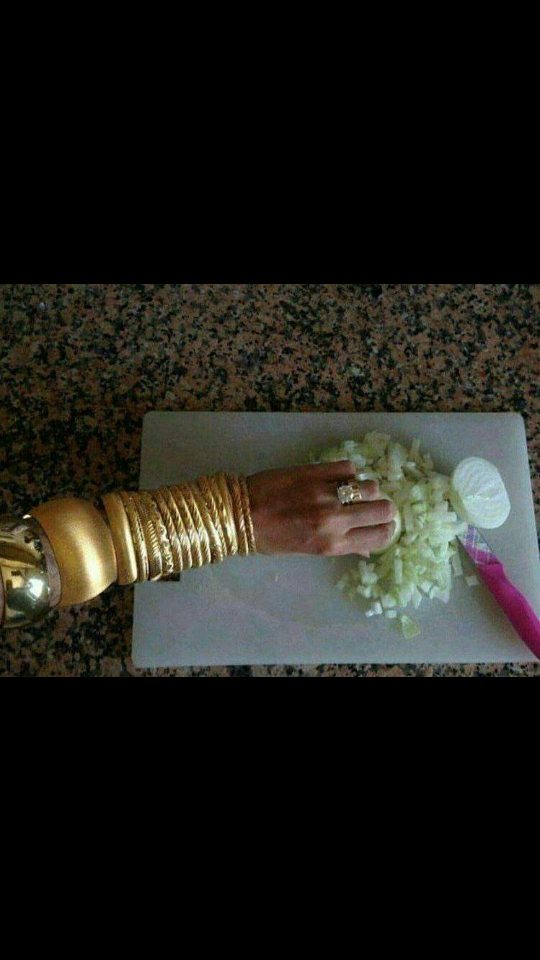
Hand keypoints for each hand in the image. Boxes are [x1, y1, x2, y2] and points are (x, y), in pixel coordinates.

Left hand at [247, 461, 396, 557]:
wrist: (239, 513)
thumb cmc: (270, 537)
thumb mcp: (307, 551)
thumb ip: (339, 546)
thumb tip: (366, 549)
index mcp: (332, 544)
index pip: (380, 537)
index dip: (387, 528)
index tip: (383, 523)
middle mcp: (335, 520)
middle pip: (383, 509)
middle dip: (382, 507)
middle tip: (371, 505)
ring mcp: (326, 494)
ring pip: (370, 486)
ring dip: (365, 488)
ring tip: (351, 490)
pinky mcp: (316, 472)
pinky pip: (348, 467)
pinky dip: (346, 472)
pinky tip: (335, 477)